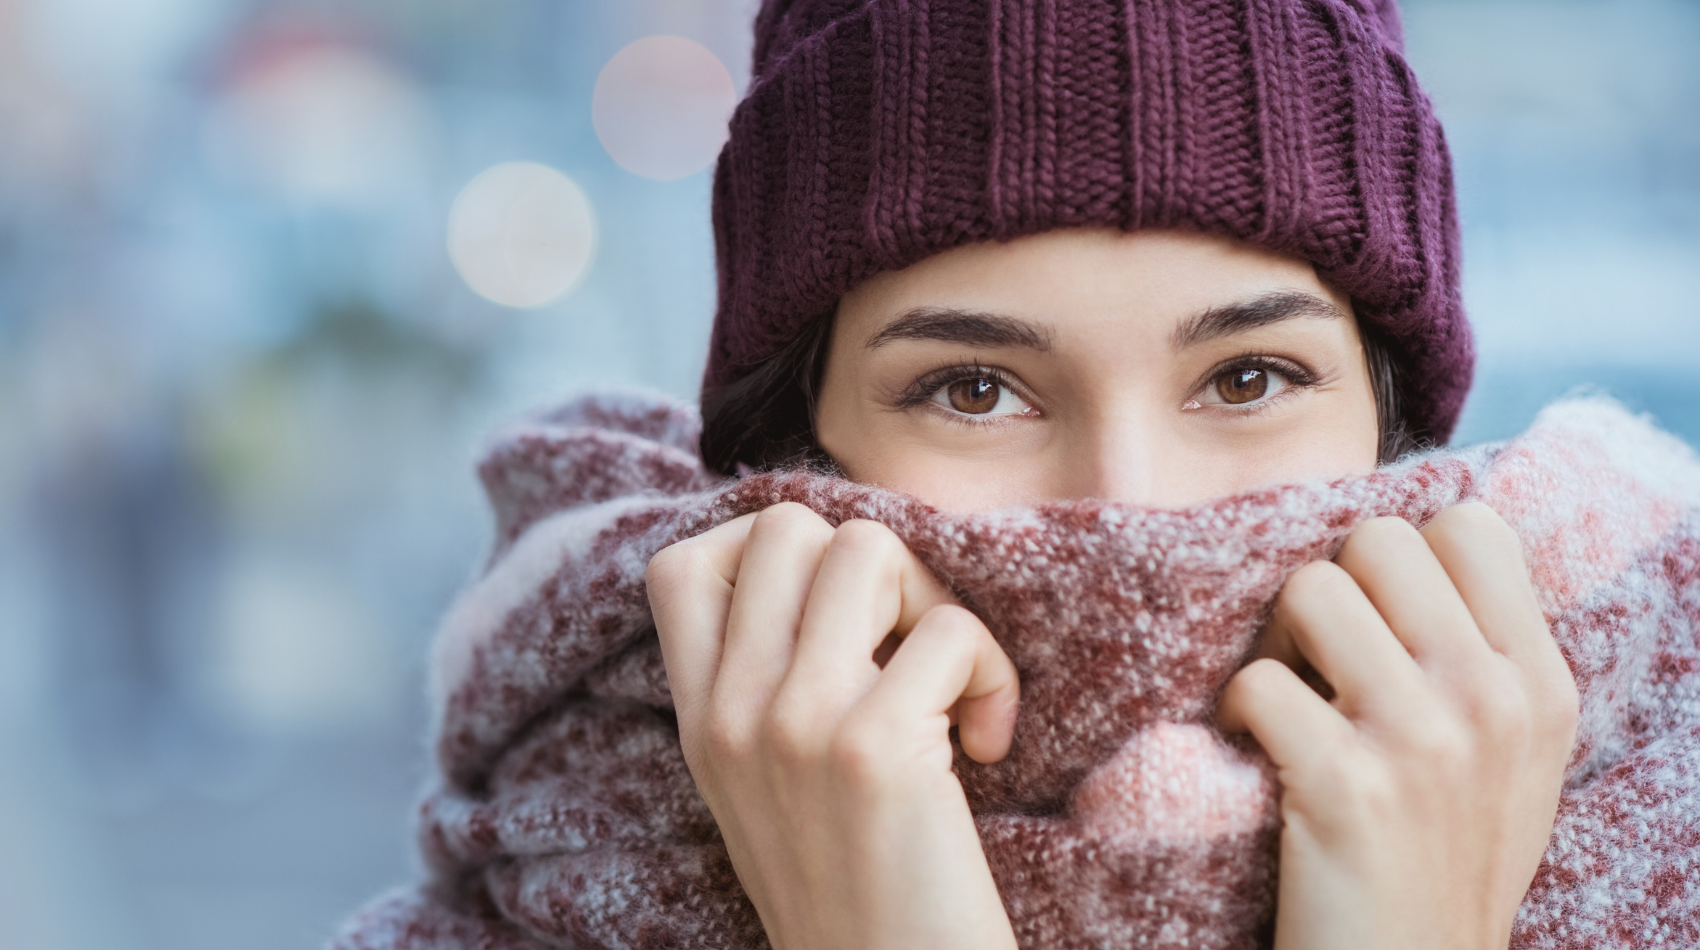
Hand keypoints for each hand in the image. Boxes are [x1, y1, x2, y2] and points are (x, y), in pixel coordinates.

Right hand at [646, 502, 1021, 949]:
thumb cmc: (857, 897)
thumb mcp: (765, 791)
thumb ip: (765, 691)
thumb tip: (833, 570)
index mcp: (701, 724)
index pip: (683, 566)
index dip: (767, 554)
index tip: (834, 618)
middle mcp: (732, 714)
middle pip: (787, 527)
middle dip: (873, 567)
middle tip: (907, 648)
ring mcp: (795, 724)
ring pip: (868, 548)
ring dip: (935, 603)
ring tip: (951, 687)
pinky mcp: (873, 748)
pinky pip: (951, 631)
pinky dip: (993, 676)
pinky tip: (987, 745)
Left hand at [1219, 502, 1578, 949]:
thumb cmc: (1443, 861)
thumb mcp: (1510, 756)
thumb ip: (1480, 656)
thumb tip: (1402, 550)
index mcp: (1538, 683)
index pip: (1470, 526)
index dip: (1401, 557)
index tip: (1378, 618)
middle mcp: (1491, 698)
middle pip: (1377, 541)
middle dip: (1330, 588)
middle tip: (1315, 658)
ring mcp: (1422, 739)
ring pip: (1310, 590)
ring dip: (1274, 642)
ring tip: (1285, 701)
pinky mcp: (1346, 785)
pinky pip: (1258, 681)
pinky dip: (1234, 712)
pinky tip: (1252, 752)